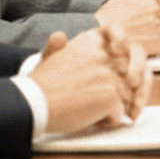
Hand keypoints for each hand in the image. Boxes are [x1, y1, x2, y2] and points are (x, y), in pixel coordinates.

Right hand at [30, 23, 149, 134]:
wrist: (33, 103)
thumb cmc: (40, 85)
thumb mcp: (50, 56)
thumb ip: (60, 45)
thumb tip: (60, 36)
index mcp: (91, 43)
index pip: (123, 50)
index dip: (125, 66)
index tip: (121, 76)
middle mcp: (103, 56)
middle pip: (127, 78)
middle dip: (120, 93)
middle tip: (103, 102)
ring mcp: (109, 75)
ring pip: (125, 99)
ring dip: (111, 110)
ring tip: (88, 110)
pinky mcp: (110, 95)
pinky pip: (119, 115)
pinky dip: (107, 122)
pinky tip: (89, 119)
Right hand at [94, 0, 159, 55]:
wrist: (99, 38)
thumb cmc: (106, 18)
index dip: (152, 12)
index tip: (141, 17)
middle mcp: (156, 9)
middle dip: (155, 24)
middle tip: (137, 29)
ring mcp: (158, 26)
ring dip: (153, 37)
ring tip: (135, 37)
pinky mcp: (157, 43)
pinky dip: (151, 48)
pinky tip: (137, 45)